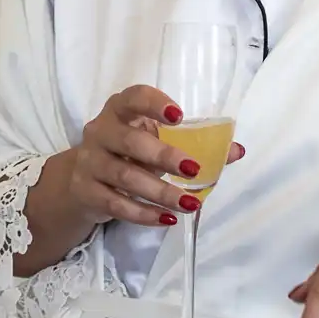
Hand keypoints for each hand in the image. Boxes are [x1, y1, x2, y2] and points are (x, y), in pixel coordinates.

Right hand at [57, 85, 245, 229]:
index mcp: (120, 110)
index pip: (133, 98)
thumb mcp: (154, 141)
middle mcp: (100, 132)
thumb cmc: (128, 153)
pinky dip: (144, 214)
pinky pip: (117, 205)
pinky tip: (167, 219)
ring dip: (160, 192)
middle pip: (130, 141)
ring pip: (125, 177)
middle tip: (194, 169)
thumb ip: (194, 144)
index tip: (179, 116)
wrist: (82, 180)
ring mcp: (90, 162)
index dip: (154, 103)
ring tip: (190, 204)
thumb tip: (237, 150)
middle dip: (163, 156)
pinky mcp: (86, 191)